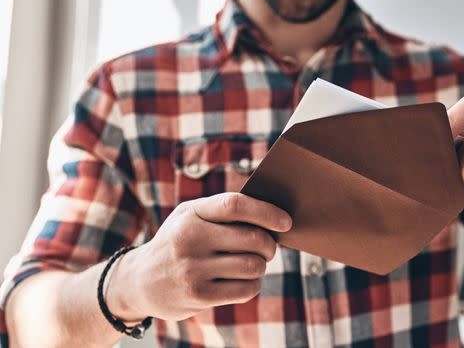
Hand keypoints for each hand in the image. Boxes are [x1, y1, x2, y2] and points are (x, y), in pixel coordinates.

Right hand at [107, 193, 291, 321]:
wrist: (138, 281)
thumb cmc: (178, 242)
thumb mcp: (190, 217)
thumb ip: (223, 211)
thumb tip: (273, 217)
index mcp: (191, 213)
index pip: (235, 205)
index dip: (266, 212)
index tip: (286, 222)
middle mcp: (189, 239)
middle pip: (253, 238)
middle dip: (270, 245)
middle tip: (269, 248)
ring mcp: (193, 269)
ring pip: (253, 266)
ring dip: (261, 266)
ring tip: (253, 264)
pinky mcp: (199, 296)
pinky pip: (245, 289)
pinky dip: (253, 284)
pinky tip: (244, 280)